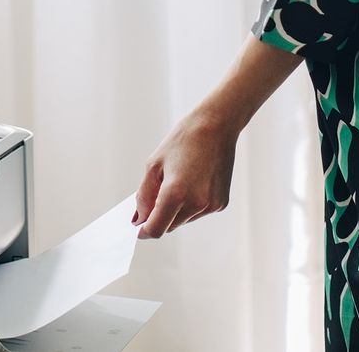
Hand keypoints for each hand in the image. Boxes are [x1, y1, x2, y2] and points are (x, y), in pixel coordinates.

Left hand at [132, 109, 239, 238]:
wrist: (216, 126)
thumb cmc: (183, 141)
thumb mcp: (153, 165)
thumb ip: (143, 196)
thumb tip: (139, 219)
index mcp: (175, 193)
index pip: (156, 229)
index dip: (144, 231)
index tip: (138, 227)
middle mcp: (195, 204)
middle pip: (169, 227)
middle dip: (159, 216)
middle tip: (157, 193)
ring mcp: (210, 205)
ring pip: (183, 220)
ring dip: (175, 210)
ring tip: (179, 180)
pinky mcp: (221, 203)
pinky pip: (198, 213)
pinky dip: (190, 204)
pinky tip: (193, 182)